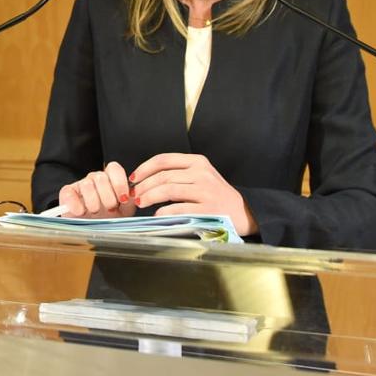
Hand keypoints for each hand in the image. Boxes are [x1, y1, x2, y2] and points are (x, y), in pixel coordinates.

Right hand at [58, 161, 135, 218]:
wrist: (91, 230)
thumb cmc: (109, 219)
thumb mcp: (124, 211)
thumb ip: (130, 202)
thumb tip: (135, 196)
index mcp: (110, 179)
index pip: (114, 168)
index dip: (120, 183)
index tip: (123, 199)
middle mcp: (95, 178)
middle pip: (101, 177)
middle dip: (108, 197)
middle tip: (110, 209)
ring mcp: (80, 185)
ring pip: (87, 184)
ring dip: (93, 202)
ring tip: (95, 212)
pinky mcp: (66, 193)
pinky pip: (69, 193)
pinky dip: (76, 205)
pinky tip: (81, 212)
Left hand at [128, 153, 256, 235]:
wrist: (241, 212)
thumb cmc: (214, 195)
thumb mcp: (199, 176)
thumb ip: (177, 174)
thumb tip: (143, 180)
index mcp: (198, 162)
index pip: (164, 160)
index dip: (144, 168)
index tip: (133, 178)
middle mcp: (202, 173)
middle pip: (163, 176)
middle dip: (143, 186)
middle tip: (134, 195)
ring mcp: (206, 191)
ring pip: (168, 190)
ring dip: (149, 197)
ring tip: (141, 203)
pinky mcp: (208, 209)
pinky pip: (178, 208)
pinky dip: (163, 212)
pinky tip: (157, 215)